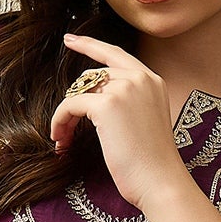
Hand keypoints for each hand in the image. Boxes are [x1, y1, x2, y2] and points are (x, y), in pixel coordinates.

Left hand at [51, 34, 188, 211]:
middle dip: (74, 101)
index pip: (115, 54)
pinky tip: (61, 140)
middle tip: (63, 127)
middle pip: (91, 77)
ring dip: (65, 116)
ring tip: (63, 139)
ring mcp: (124, 89)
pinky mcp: (107, 105)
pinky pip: (70, 105)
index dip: (90, 45)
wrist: (160, 181)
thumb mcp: (146, 120)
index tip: (70, 40)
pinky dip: (60, 121)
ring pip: (78, 92)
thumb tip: (91, 96)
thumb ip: (129, 101)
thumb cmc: (152, 161)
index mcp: (153, 81)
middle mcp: (140, 79)